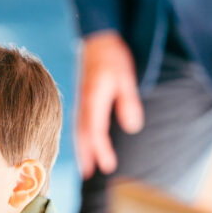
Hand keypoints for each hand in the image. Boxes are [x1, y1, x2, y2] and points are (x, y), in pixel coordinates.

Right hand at [75, 30, 143, 177]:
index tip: (108, 167)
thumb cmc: (113, 56)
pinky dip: (81, 136)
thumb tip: (132, 127)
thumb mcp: (126, 77)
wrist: (99, 37)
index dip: (101, 150)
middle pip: (82, 134)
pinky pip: (79, 122)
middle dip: (86, 155)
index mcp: (93, 99)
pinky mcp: (83, 97)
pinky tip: (85, 142)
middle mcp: (84, 102)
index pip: (95, 131)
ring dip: (82, 148)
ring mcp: (81, 100)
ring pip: (79, 129)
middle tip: (88, 175)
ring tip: (85, 166)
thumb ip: (128, 102)